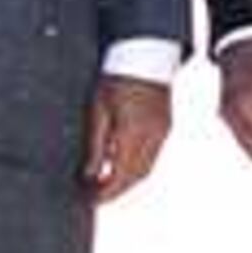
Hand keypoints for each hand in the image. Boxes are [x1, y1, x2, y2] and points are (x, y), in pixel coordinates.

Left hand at [85, 74, 172, 204]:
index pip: (119, 176)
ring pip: (145, 170)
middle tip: (92, 196)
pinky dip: (135, 168)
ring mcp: (162, 132)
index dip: (103, 193)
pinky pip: (152, 157)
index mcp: (134, 134)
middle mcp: (153, 137)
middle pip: (135, 178)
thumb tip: (88, 175)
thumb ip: (94, 145)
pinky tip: (119, 165)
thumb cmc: (117, 76)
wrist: (146, 53)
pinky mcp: (165, 126)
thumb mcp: (97, 109)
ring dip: (125, 182)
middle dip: (114, 192)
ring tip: (102, 184)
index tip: (86, 199)